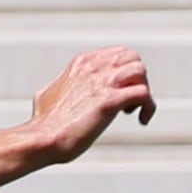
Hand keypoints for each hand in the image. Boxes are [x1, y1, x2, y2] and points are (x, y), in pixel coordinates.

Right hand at [23, 46, 153, 162]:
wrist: (43, 139)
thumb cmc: (44, 123)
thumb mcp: (49, 93)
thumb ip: (61, 85)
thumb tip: (59, 89)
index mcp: (82, 63)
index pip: (118, 53)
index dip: (125, 72)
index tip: (122, 91)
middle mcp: (93, 67)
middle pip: (133, 58)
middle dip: (137, 79)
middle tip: (130, 102)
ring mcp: (102, 83)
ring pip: (140, 71)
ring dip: (144, 91)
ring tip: (133, 111)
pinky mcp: (109, 102)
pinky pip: (143, 94)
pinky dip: (149, 107)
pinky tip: (142, 120)